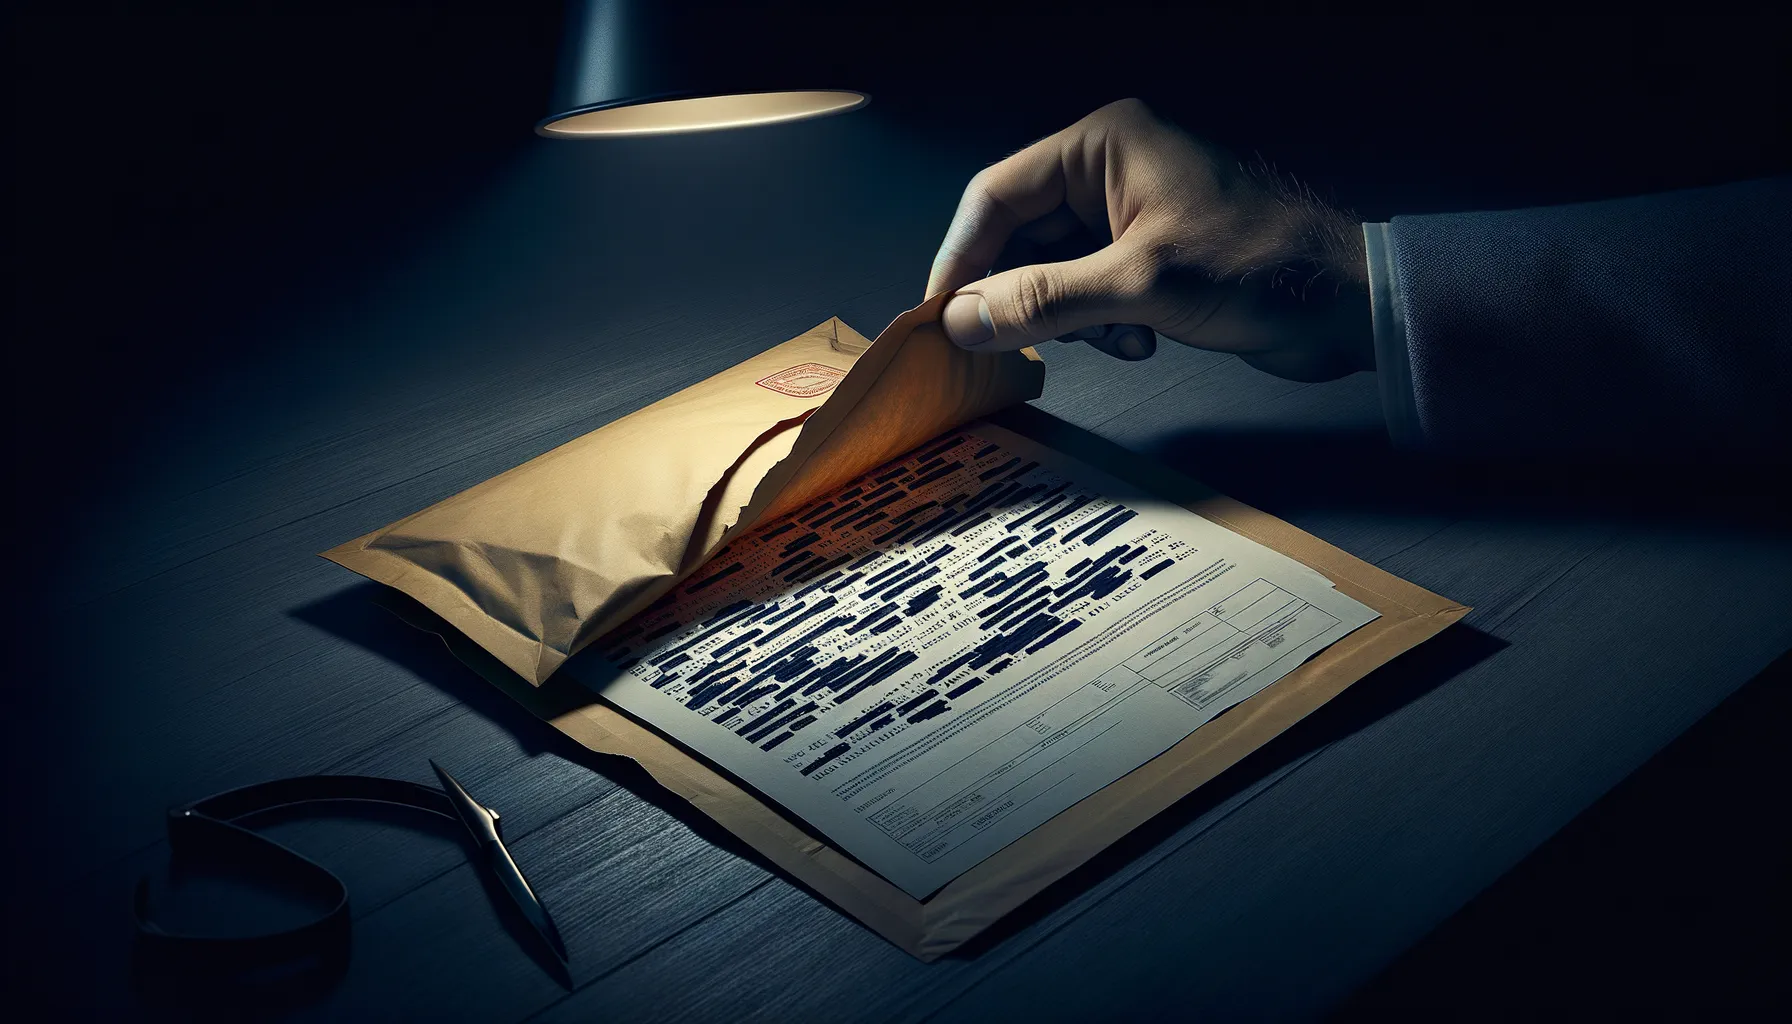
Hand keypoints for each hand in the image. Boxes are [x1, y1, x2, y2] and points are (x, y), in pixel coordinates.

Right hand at [925, 98, 1374, 381]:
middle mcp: (1112, 170)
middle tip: (1004, 346)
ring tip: (1112, 339)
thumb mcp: (1139, 287)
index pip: (996, 195)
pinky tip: (1139, 340)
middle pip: (1021, 236)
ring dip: (1068, 317)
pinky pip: (1089, 291)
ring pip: (1052, 271)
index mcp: (1104, 145)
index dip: (960, 258)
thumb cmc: (1261, 269)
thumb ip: (1042, 301)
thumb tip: (960, 319)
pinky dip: (1100, 324)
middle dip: (1021, 295)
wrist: (1350, 304)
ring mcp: (1132, 213)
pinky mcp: (1150, 256)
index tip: (938, 316)